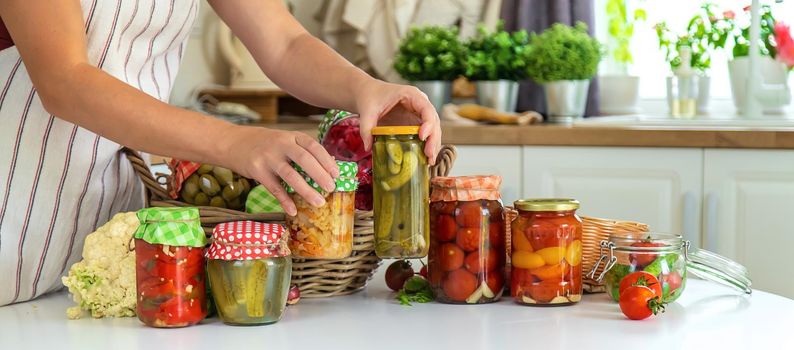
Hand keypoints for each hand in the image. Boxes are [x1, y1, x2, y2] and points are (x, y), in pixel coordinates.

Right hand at [222, 126, 338, 215]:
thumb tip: (328, 168)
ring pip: (290, 175)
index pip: (313, 146)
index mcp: (292, 136)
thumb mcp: (285, 140)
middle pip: (304, 159)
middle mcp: (281, 144)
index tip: (337, 174)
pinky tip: (293, 210)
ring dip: (306, 190)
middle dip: (320, 175)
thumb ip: (303, 151)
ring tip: (319, 202)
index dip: (327, 160)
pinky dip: (285, 200)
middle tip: (331, 188)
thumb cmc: (266, 144)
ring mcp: (268, 157)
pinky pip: (274, 188)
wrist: (233, 142)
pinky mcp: (257, 170)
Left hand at [355, 79, 441, 163]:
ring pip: (433, 128)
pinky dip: (427, 145)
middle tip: (429, 155)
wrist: (369, 94)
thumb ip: (366, 128)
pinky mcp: (415, 123)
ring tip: (430, 160)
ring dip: (433, 144)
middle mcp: (419, 103)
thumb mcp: (367, 111)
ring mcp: (419, 113)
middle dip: (433, 138)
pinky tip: (426, 158)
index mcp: (411, 94)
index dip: (428, 123)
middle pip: (433, 120)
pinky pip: (426, 133)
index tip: (422, 137)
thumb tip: (368, 147)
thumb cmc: (371, 97)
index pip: (426, 108)